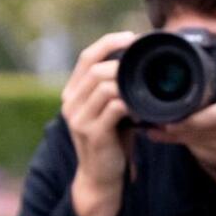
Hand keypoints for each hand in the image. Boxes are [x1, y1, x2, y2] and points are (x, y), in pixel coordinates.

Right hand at [61, 31, 139, 215]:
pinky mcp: (92, 133)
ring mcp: (79, 119)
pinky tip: (140, 110)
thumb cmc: (110, 142)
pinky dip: (130, 104)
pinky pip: (114, 107)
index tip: (131, 37)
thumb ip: (114, 89)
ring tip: (143, 91)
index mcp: (72, 94)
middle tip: (145, 64)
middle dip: (122, 63)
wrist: (100, 178)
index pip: (86, 57)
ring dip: (128, 85)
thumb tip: (138, 64)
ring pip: (105, 86)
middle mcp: (70, 104)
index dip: (108, 42)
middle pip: (95, 70)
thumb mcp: (108, 111)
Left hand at [147, 19, 215, 190]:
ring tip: (157, 131)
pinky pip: (209, 157)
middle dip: (170, 131)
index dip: (180, 121)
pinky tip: (183, 141)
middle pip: (195, 135)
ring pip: (199, 148)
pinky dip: (195, 149)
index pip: (205, 118)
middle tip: (149, 123)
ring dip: (179, 141)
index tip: (160, 116)